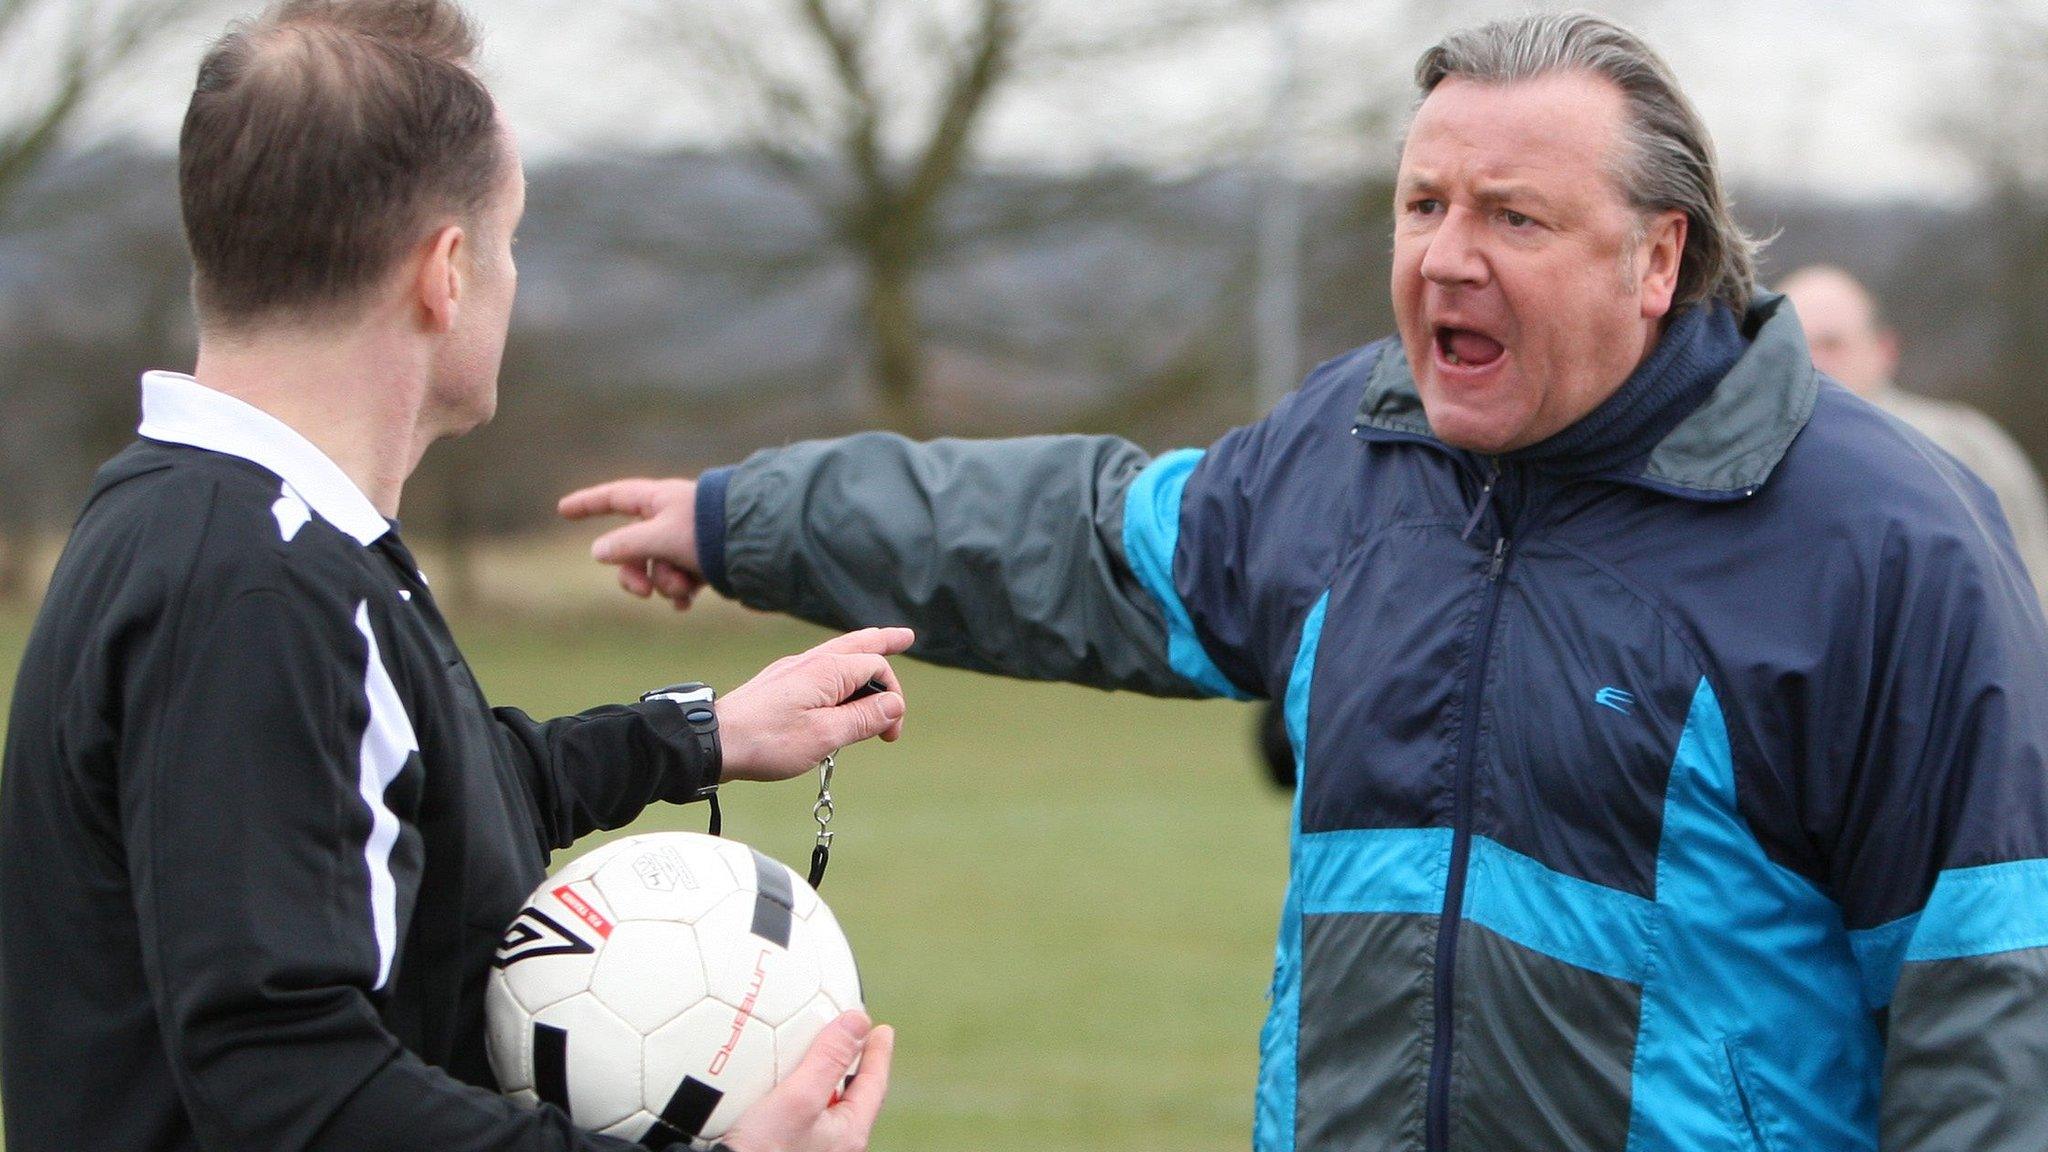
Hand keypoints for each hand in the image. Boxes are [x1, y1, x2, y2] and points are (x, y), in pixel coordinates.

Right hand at [558, 477, 703, 608]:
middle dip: (634, 574)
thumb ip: (627, 545)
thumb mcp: (660, 536)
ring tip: (684, 588)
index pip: (613, 498)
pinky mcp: (704, 562)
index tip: (563, 510)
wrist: (757, 543)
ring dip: (664, 584)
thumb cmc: (709, 530)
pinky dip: (680, 592)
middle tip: (641, 591)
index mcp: (657, 500)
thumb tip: (598, 551)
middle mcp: (669, 519)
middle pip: (632, 549)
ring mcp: (686, 542)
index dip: (588, 503)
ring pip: (657, 569)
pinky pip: (679, 580)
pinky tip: (686, 602)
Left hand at [717, 628, 913, 781]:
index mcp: (827, 670)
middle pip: (857, 644)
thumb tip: (894, 704)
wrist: (714, 741)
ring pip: (837, 652)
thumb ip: (863, 718)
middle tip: (905, 637)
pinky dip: (840, 666)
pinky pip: (820, 665)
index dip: (892, 698)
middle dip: (883, 642)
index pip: (876, 669)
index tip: (889, 733)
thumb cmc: (768, 741)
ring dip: (862, 653)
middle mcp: (811, 661)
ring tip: (878, 645)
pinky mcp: (779, 682)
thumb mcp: (825, 736)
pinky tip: (839, 677)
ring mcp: (792, 670)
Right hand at [718, 1011, 893, 1151]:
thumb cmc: (763, 1150)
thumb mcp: (800, 1097)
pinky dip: (797, 1092)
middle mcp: (834, 1144)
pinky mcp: (785, 1147)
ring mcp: (811, 1147)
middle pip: (851, 1094)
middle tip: (852, 1039)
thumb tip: (858, 1021)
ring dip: (821, 1077)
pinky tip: (779, 1087)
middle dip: (852, 1065)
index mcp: (848, 1133)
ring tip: (815, 1057)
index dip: (878, 1053)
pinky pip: (800, 1114)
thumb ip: (829, 1059)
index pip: (873, 1084)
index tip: (881, 1029)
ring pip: (824, 1104)